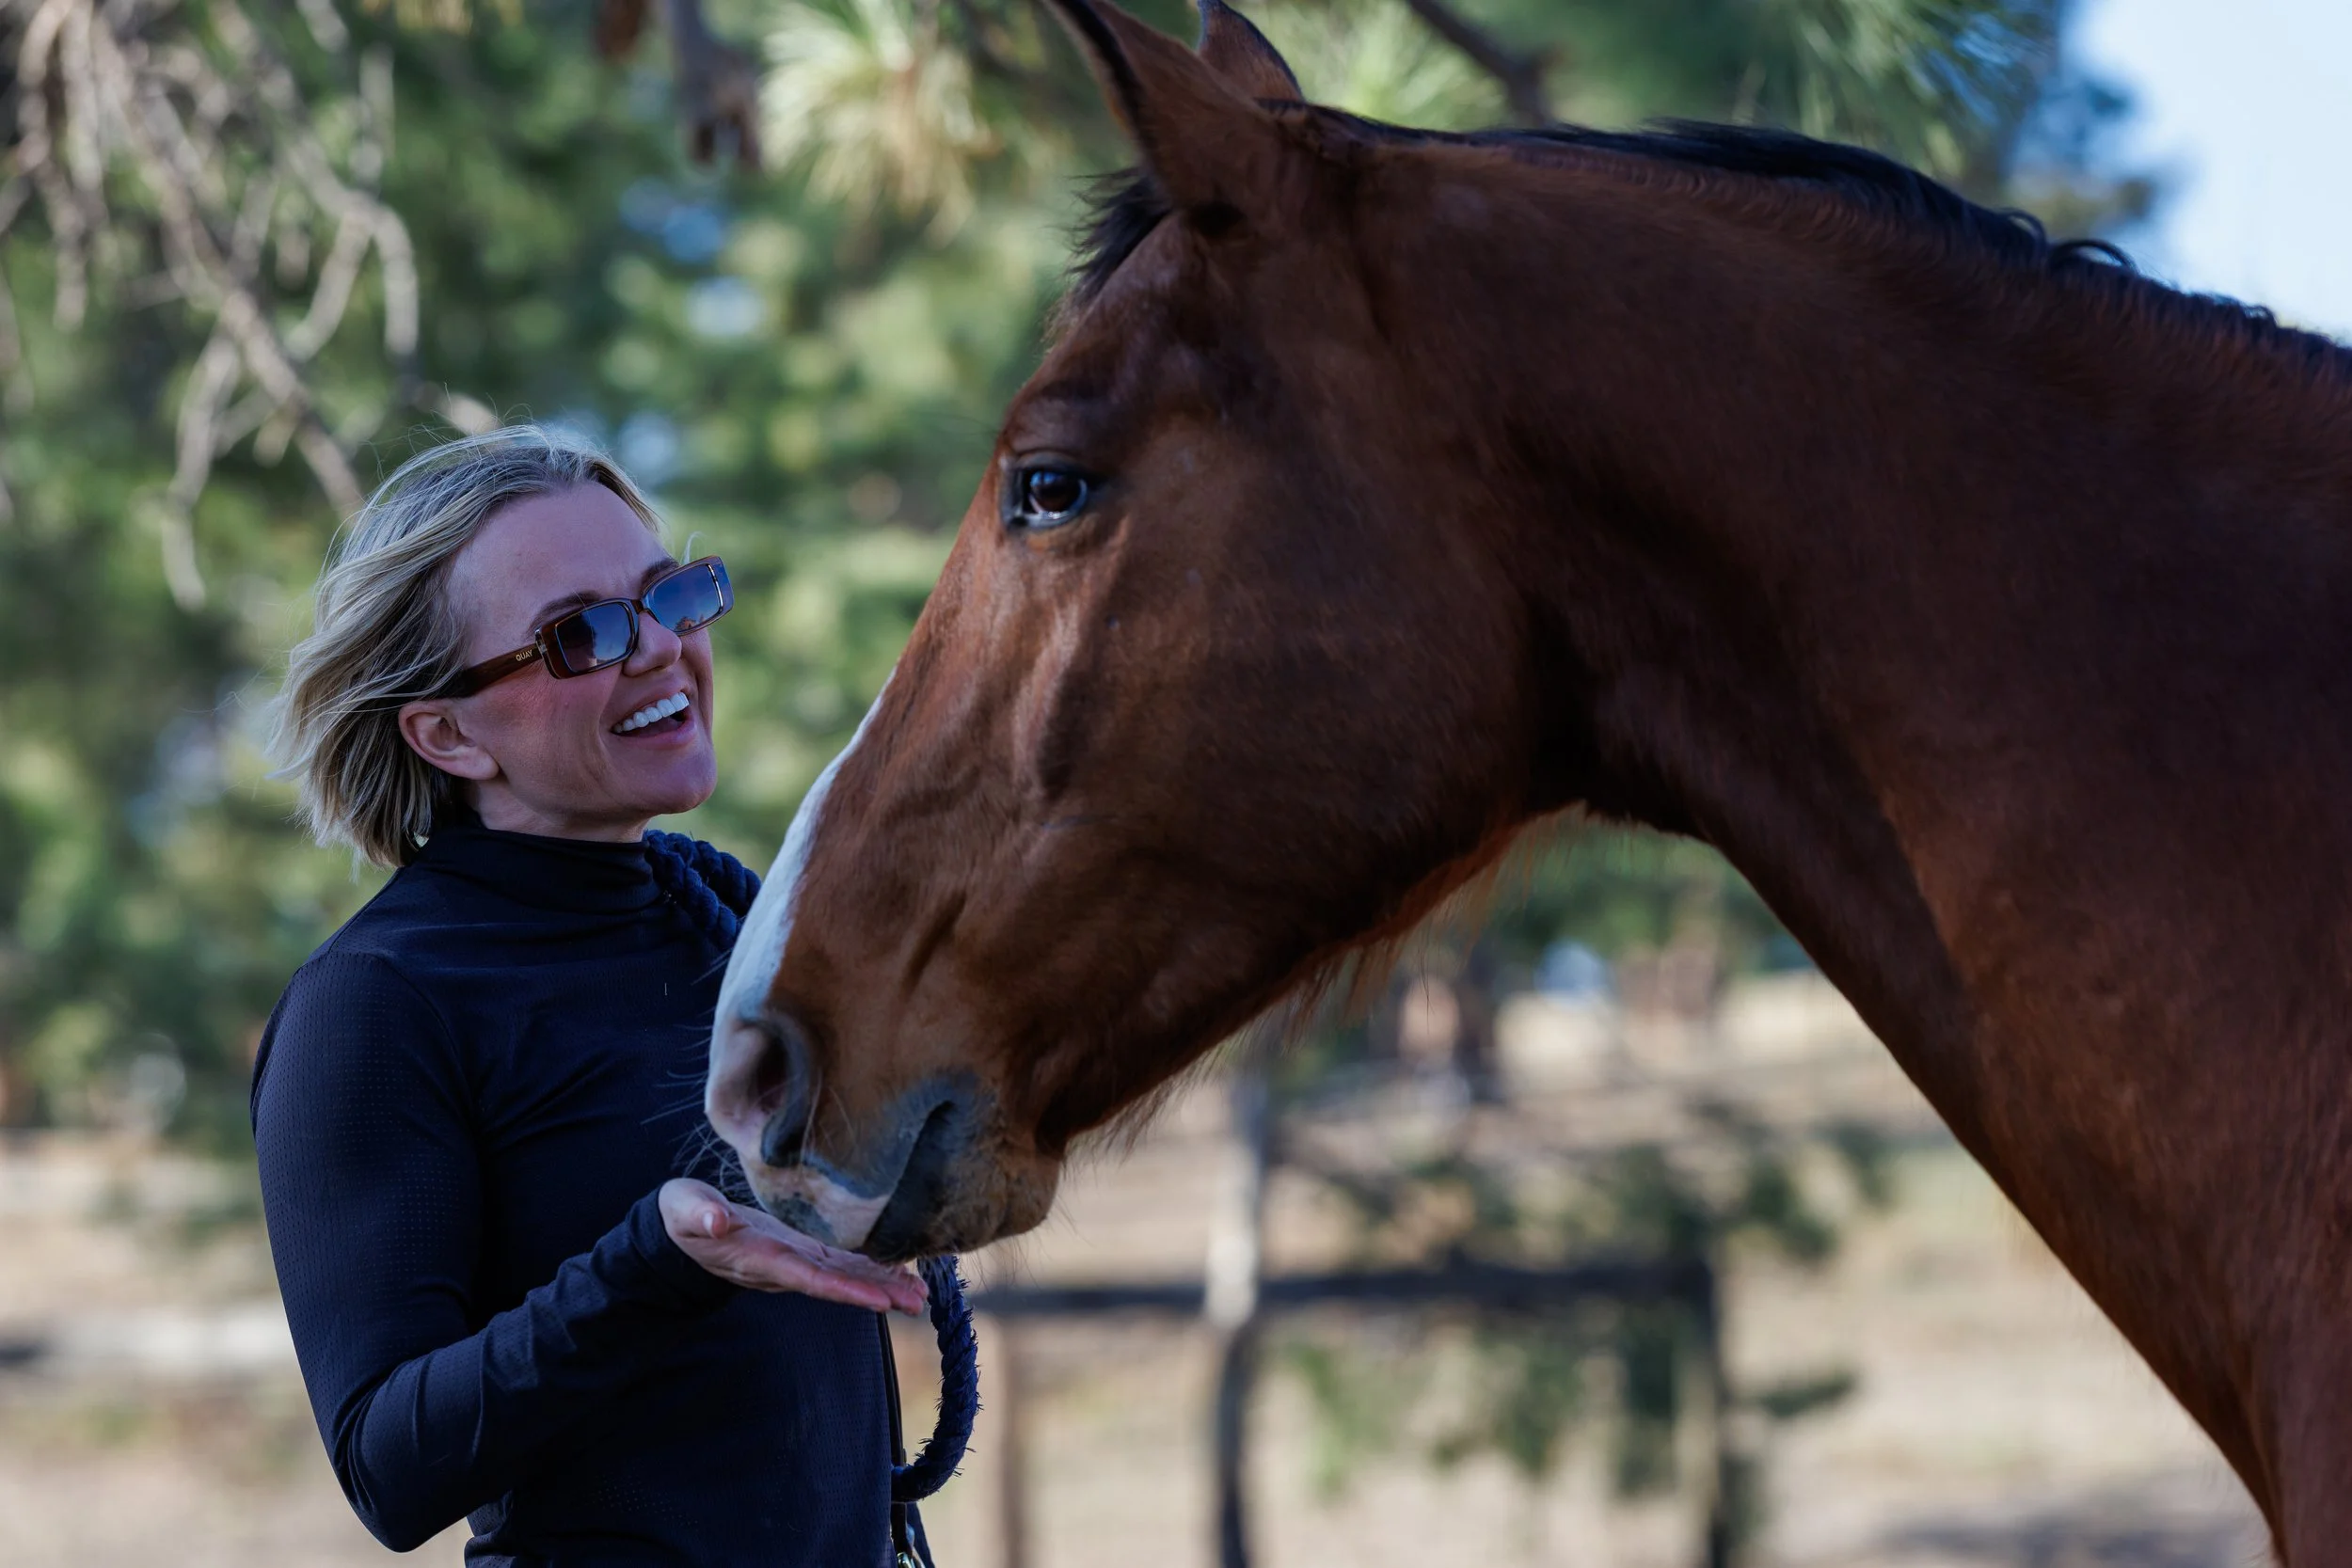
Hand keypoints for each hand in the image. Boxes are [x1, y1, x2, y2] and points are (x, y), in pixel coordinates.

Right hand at [659, 1178, 927, 1315]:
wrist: (682, 1231)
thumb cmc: (684, 1216)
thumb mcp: (685, 1210)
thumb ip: (698, 1215)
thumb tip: (714, 1221)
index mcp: (762, 1258)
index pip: (810, 1279)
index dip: (846, 1290)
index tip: (880, 1301)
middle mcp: (784, 1266)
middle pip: (836, 1285)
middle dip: (876, 1294)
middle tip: (917, 1300)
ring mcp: (794, 1260)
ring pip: (843, 1276)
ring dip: (880, 1284)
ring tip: (920, 1291)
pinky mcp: (800, 1248)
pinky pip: (839, 1262)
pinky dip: (869, 1266)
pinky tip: (898, 1267)